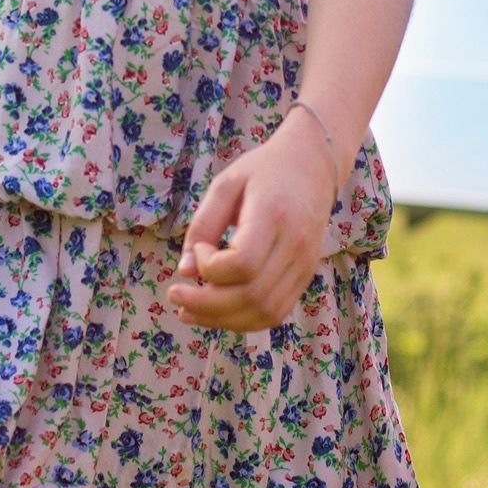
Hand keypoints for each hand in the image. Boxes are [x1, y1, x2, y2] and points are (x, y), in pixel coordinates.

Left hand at [164, 120, 337, 331]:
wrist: (312, 167)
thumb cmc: (263, 172)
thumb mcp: (226, 184)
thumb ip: (203, 226)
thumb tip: (184, 272)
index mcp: (275, 215)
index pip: (243, 263)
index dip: (211, 266)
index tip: (200, 248)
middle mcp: (296, 245)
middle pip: (252, 296)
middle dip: (206, 305)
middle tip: (175, 295)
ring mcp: (305, 265)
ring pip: (264, 312)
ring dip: (222, 319)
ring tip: (189, 311)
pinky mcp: (305, 277)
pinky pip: (275, 313)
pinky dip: (243, 320)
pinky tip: (217, 312)